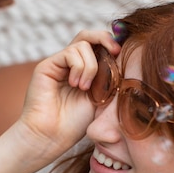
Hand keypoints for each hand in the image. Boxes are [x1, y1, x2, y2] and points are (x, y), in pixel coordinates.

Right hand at [16, 31, 120, 156]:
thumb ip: (110, 79)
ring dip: (90, 66)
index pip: (98, 45)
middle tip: (115, 52)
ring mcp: (58, 64)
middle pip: (89, 35)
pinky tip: (76, 85)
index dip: (112, 44)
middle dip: (106, 39)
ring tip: (85, 88)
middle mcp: (70, 64)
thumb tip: (127, 60)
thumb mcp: (102, 98)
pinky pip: (70, 53)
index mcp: (84, 71)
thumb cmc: (75, 124)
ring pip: (82, 44)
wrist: (51, 137)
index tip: (123, 53)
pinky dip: (79, 67)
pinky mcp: (47, 66)